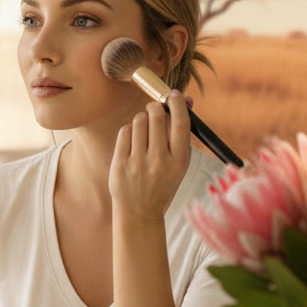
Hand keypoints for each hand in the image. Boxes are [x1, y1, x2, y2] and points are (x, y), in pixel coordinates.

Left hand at [109, 91, 190, 221]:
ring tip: (143, 129)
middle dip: (155, 107)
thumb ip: (181, 134)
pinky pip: (124, 132)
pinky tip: (132, 140)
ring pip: (139, 121)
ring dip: (141, 119)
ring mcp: (138, 163)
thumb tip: (186, 99)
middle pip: (157, 117)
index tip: (173, 94)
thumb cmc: (162, 183)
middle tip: (154, 109)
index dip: (177, 104)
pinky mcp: (120, 164)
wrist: (140, 212)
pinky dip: (129, 131)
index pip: (181, 123)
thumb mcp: (179, 163)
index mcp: (179, 161)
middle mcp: (160, 161)